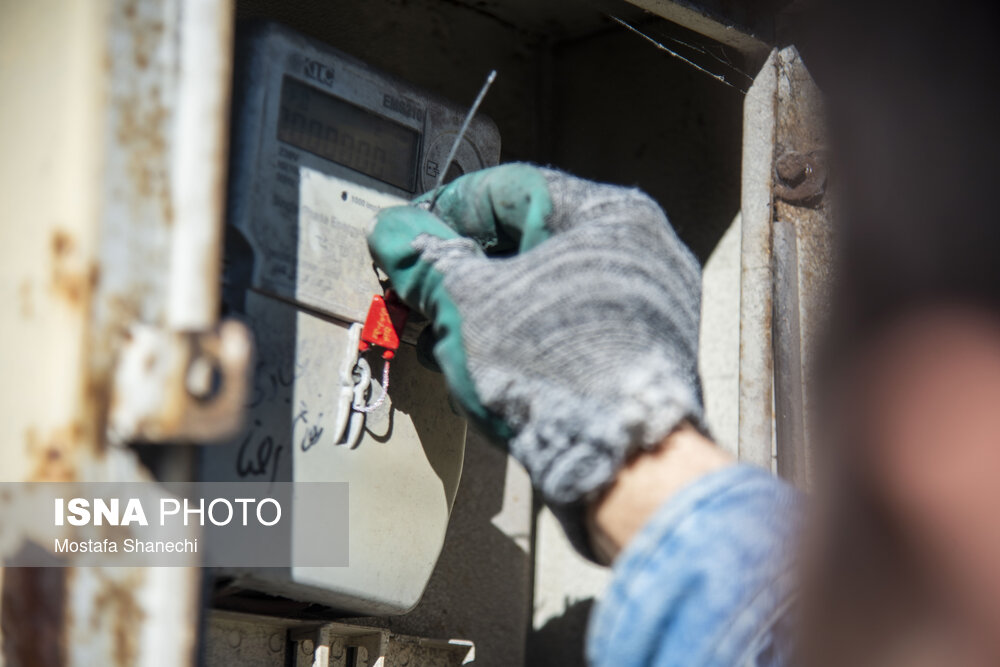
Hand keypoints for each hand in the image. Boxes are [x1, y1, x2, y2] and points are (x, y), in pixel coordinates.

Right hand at [368, 164, 704, 555]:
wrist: (624, 465)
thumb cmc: (555, 370)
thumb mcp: (469, 303)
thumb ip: (425, 258)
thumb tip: (392, 230)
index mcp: (608, 215)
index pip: (508, 188)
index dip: (444, 209)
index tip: (405, 236)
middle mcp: (637, 250)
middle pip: (526, 240)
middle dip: (460, 270)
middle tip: (417, 292)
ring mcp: (645, 303)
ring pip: (542, 288)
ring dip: (482, 309)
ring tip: (438, 338)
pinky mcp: (638, 351)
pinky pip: (566, 324)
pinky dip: (519, 336)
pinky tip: (479, 366)